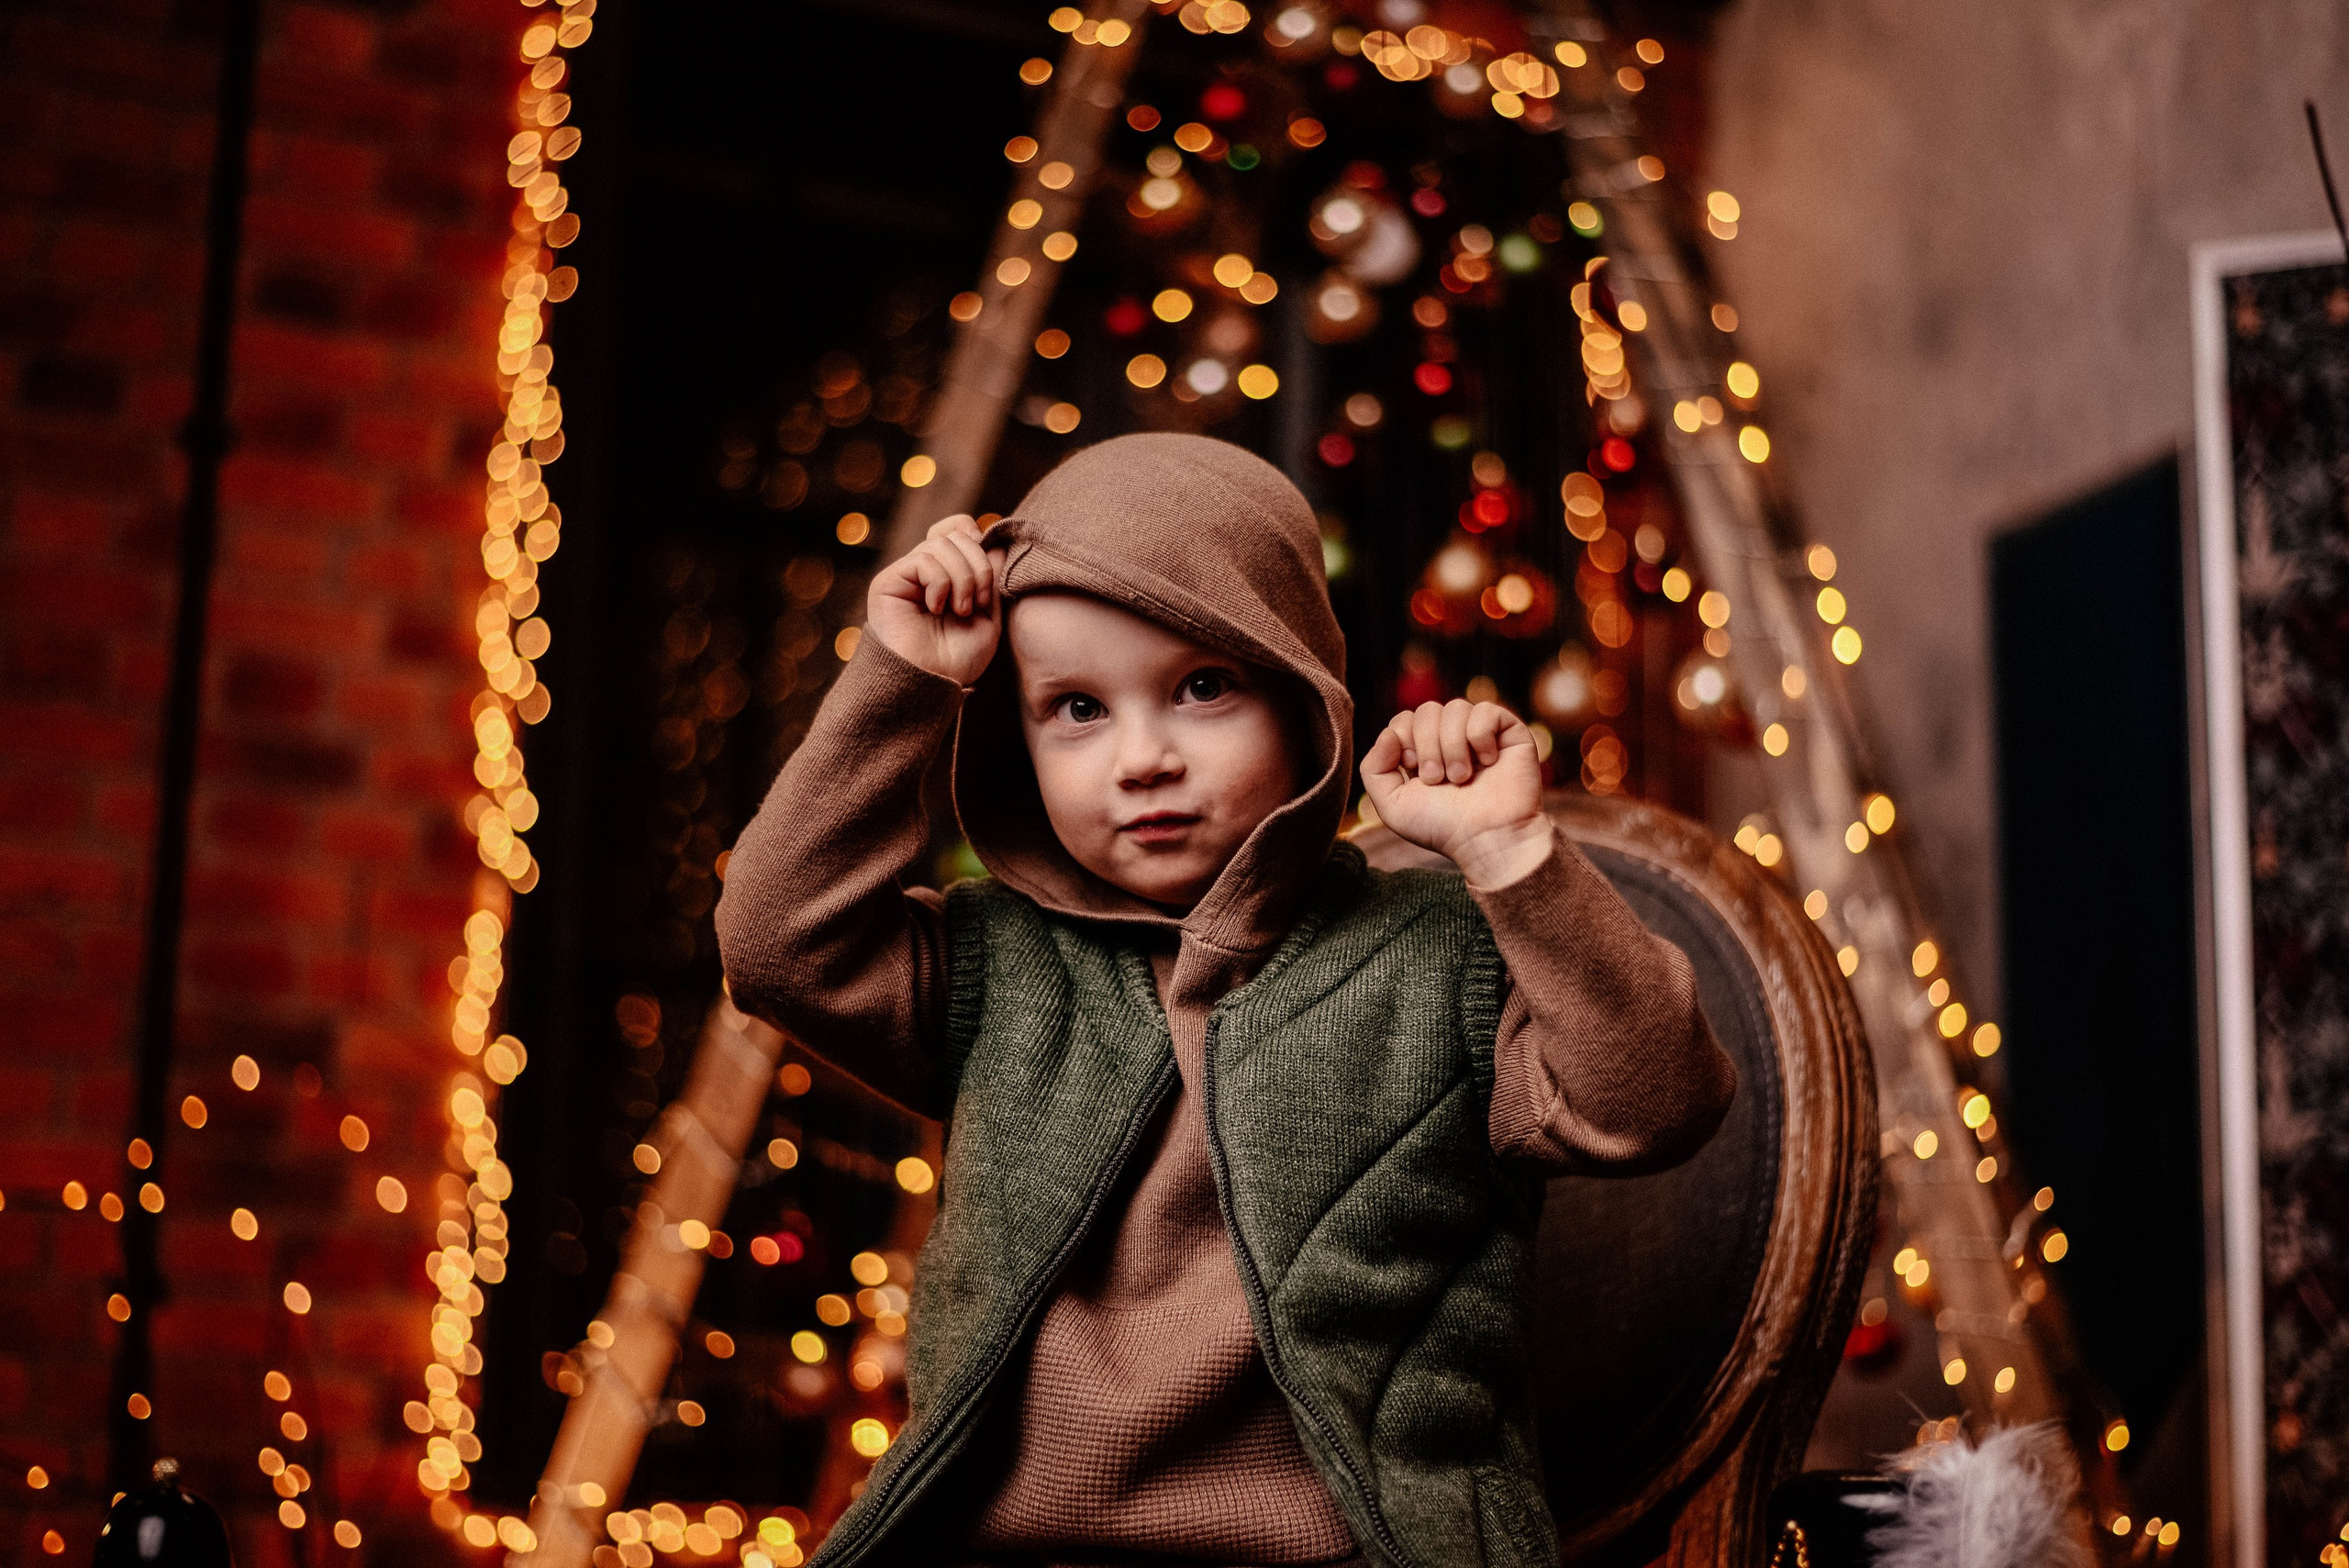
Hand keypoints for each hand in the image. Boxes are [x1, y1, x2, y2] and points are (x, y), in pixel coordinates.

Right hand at [866, 515, 1003, 686]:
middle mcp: (925, 571)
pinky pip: (922, 559)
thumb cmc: (958, 659)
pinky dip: (940, 582)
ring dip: (963, 578)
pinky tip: (936, 607)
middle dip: (978, 566)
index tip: (989, 573)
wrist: (931, 685)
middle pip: (956, 534)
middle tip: (977, 604)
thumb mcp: (988, 616)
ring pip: (941, 543)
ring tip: (960, 611)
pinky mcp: (888, 582)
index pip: (959, 528)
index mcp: (948, 574)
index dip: (977, 538)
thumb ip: (990, 578)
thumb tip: (995, 540)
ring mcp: (906, 575)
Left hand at [1360, 699, 1550, 888]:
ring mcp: (1480, 734)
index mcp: (1424, 751)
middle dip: (1427, 746)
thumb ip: (1373, 769)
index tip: (1414, 770)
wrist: (1487, 839)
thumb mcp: (1392, 805)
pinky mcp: (1509, 732)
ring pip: (1456, 708)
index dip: (1404, 739)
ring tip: (1462, 777)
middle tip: (1438, 780)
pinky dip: (1480, 736)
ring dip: (1453, 746)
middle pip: (1427, 710)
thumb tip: (1389, 733)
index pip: (1404, 719)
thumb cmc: (1442, 827)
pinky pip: (1486, 710)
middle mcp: (1452, 739)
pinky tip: (1488, 762)